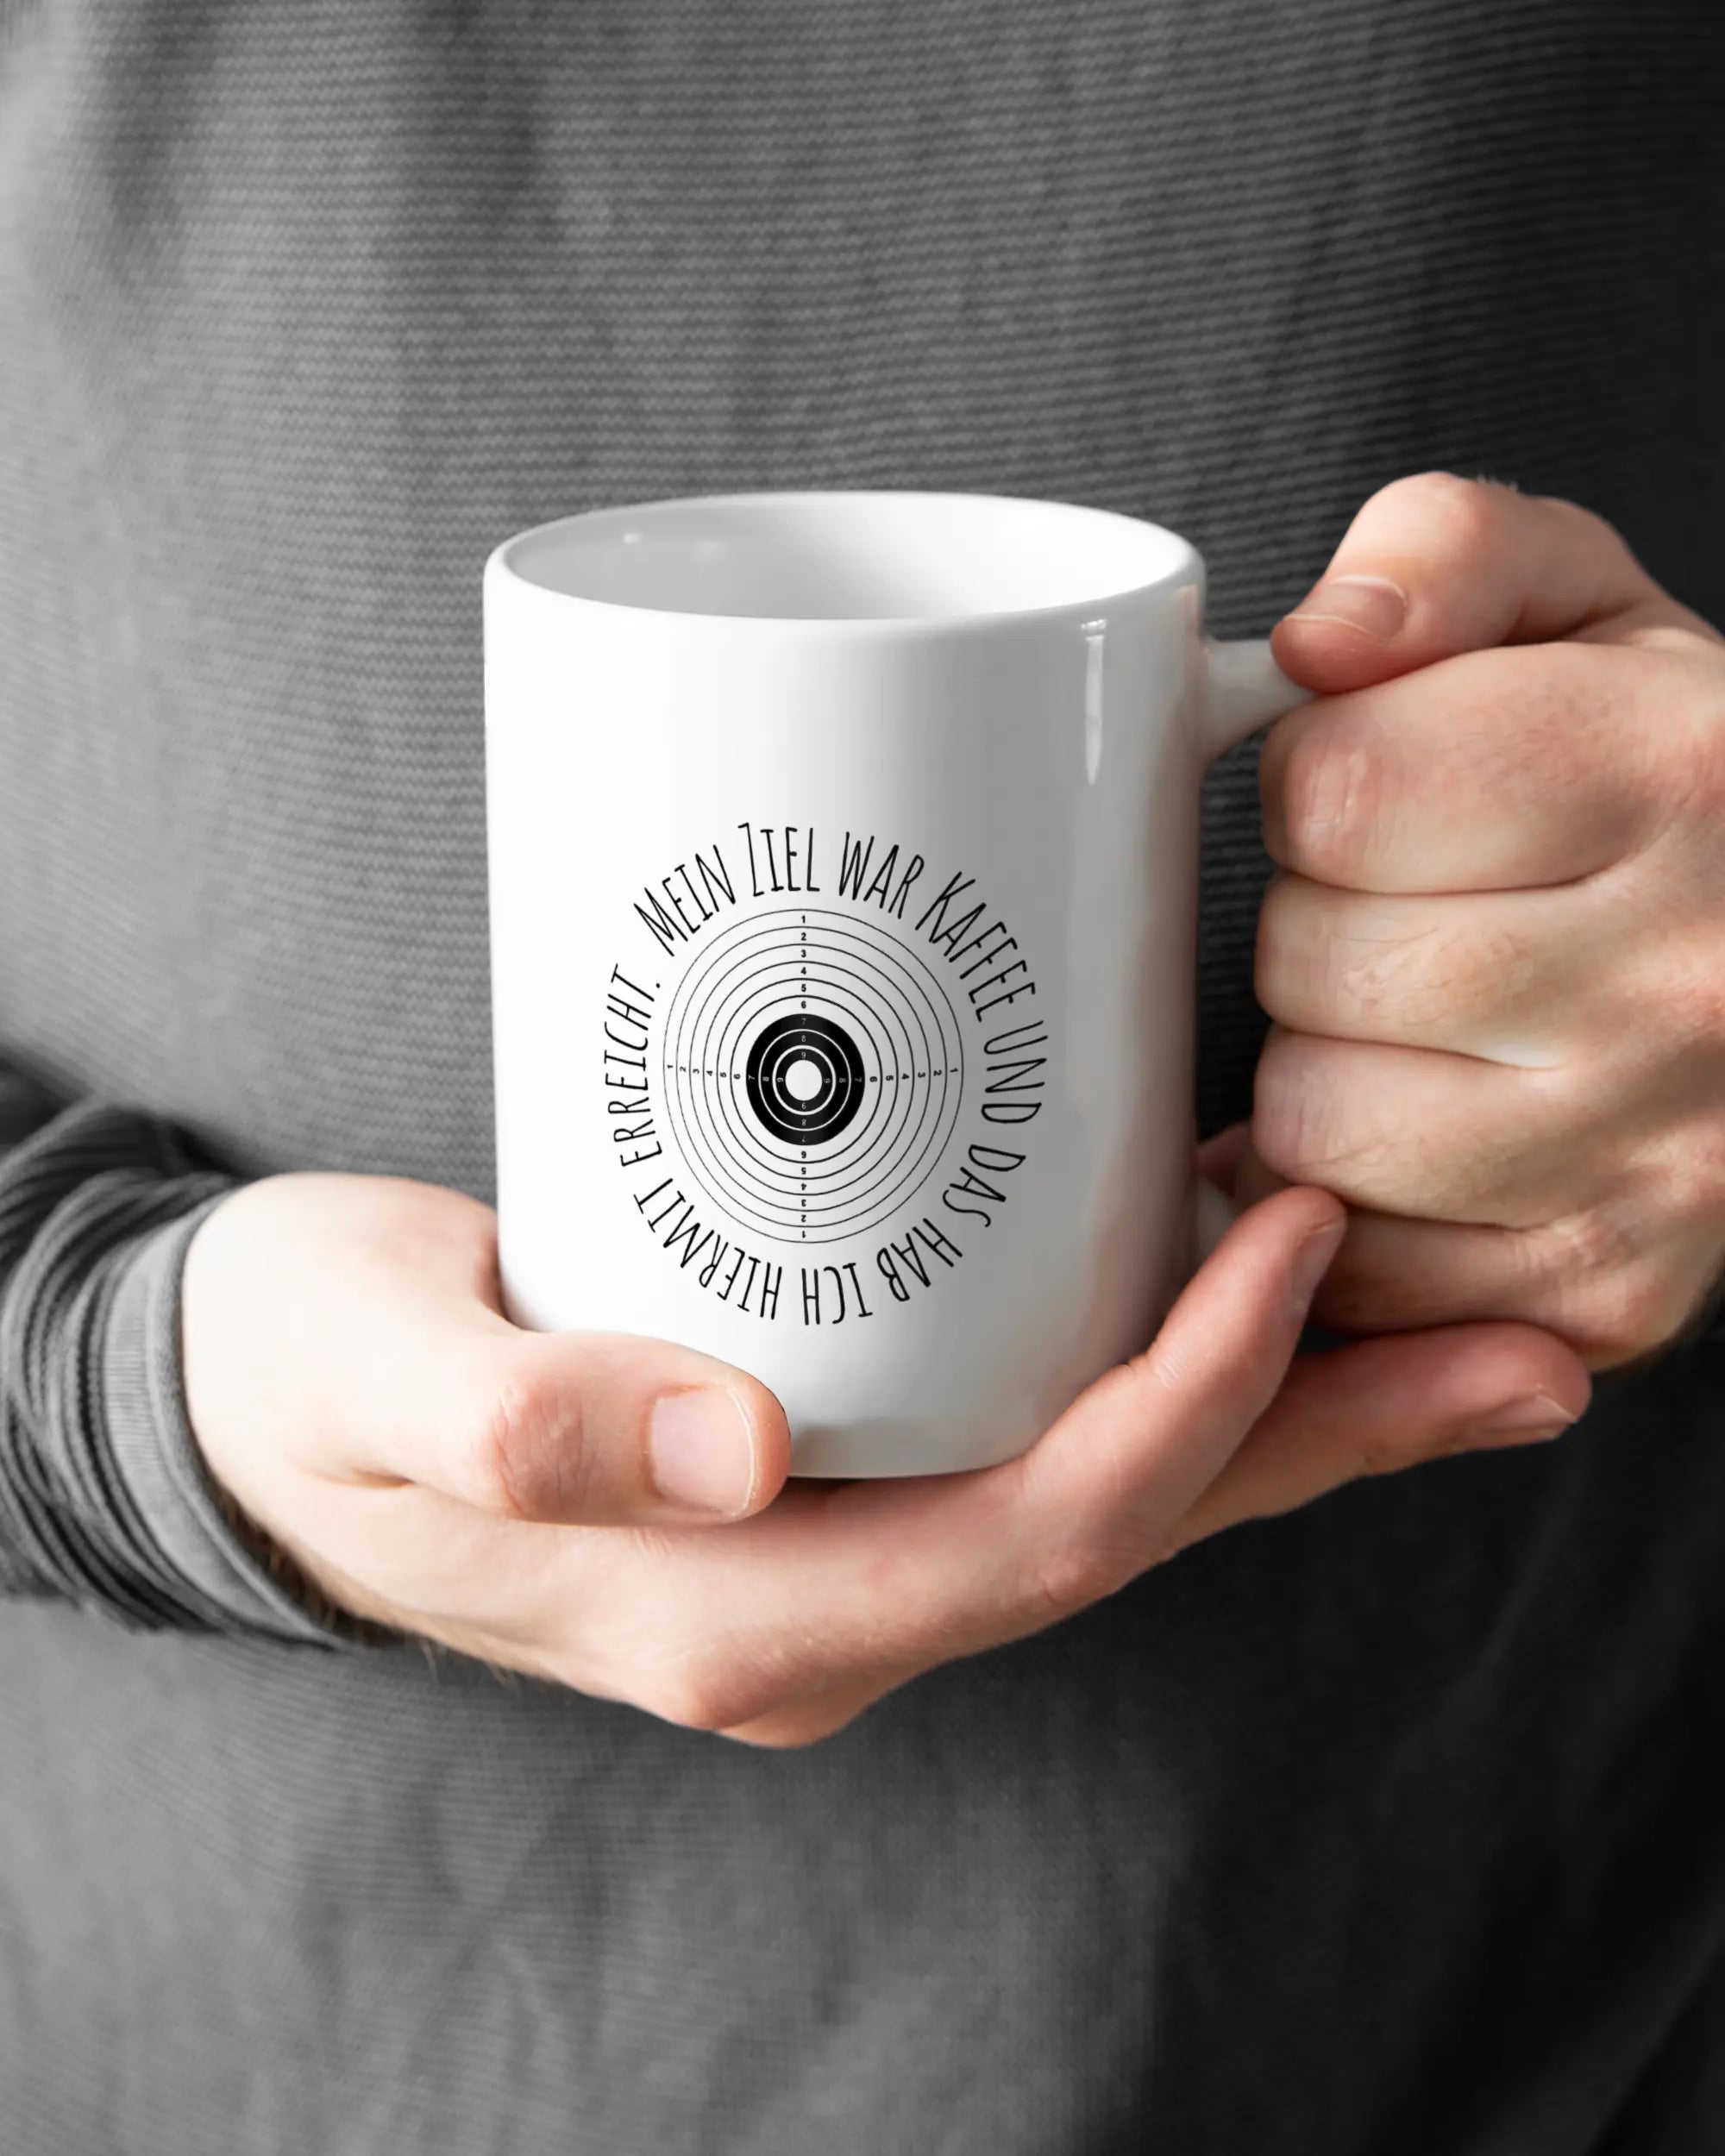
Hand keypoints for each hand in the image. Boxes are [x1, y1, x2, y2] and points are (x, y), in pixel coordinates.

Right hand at [181, 1171, 1584, 1745]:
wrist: (270, 1409)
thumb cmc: (312, 1377)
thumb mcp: (372, 1369)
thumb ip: (522, 1420)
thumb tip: (730, 1444)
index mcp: (738, 1609)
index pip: (1035, 1531)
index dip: (1190, 1401)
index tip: (1293, 1235)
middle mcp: (827, 1602)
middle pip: (1130, 1527)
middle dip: (1324, 1435)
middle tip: (1522, 1337)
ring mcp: (844, 1543)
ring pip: (1112, 1489)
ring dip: (1291, 1412)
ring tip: (1466, 1324)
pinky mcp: (841, 1467)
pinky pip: (1046, 1435)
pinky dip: (1173, 1371)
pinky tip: (1255, 1279)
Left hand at [1245, 472, 1724, 1364]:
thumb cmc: (1669, 773)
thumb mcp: (1581, 603)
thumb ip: (1439, 554)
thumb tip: (1315, 644)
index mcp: (1672, 771)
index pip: (1332, 792)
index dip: (1313, 787)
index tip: (1377, 795)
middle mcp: (1687, 976)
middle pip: (1308, 967)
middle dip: (1310, 932)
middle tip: (1406, 916)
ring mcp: (1660, 1153)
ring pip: (1313, 1129)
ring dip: (1319, 1071)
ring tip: (1418, 1026)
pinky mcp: (1617, 1283)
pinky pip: (1361, 1269)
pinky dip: (1349, 1209)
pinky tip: (1423, 1132)